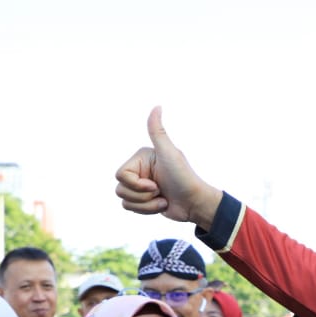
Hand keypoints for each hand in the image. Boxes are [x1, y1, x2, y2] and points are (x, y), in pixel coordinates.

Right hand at [115, 107, 223, 228]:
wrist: (195, 202)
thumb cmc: (184, 177)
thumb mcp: (169, 153)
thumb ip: (158, 132)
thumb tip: (157, 106)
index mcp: (140, 158)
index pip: (120, 176)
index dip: (136, 185)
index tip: (154, 184)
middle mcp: (139, 170)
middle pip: (120, 189)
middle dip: (142, 196)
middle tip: (160, 190)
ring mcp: (141, 186)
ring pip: (125, 201)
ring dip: (146, 205)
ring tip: (163, 198)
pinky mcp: (143, 200)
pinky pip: (131, 208)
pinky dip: (148, 210)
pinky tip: (162, 204)